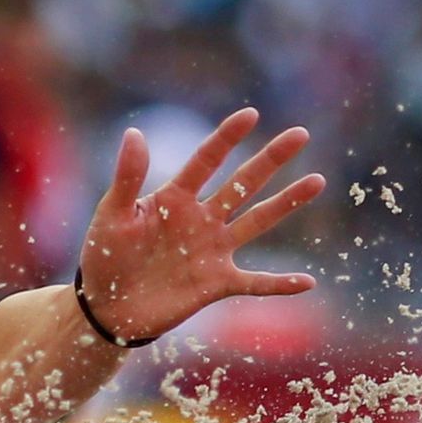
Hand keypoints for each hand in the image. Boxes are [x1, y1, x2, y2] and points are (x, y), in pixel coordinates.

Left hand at [77, 109, 323, 342]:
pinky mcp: (216, 283)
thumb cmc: (104, 257)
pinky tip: (308, 283)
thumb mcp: (112, 215)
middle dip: (271, 160)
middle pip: (243, 183)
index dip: (226, 139)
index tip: (250, 115)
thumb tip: (135, 132)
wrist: (106, 308)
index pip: (206, 161)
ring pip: (257, 221)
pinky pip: (254, 283)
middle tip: (300, 135)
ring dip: (286, 203)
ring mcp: (212, 250)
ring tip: (317, 181)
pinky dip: (279, 284)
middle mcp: (201, 219)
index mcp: (175, 199)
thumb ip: (127, 177)